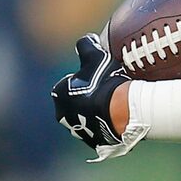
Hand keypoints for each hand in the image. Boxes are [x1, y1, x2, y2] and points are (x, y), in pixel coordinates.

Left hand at [52, 33, 125, 155]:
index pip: (70, 83)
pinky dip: (105, 124)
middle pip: (77, 101)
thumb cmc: (104, 82)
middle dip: (89, 97)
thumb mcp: (95, 56)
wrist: (121, 111)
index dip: (86, 78)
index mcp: (59, 94)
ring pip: (87, 117)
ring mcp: (78, 131)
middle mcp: (63, 115)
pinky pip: (99, 130)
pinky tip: (118, 117)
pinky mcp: (93, 142)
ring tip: (115, 104)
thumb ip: (86, 45)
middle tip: (108, 90)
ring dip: (97, 112)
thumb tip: (87, 38)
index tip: (99, 77)